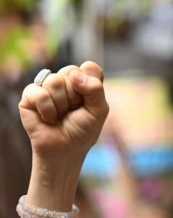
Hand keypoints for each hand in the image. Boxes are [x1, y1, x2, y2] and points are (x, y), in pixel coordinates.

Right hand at [19, 62, 108, 192]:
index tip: (88, 100)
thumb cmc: (83, 131)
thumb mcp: (99, 110)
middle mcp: (66, 81)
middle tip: (73, 110)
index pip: (89, 67)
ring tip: (60, 115)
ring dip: (61, 104)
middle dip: (75, 96)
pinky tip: (48, 118)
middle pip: (71, 71)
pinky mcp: (29, 96)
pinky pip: (38, 92)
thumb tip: (75, 74)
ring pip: (54, 80)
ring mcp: (47, 87)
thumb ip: (95, 89)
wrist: (64, 150)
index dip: (90, 84)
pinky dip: (47, 109)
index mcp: (84, 81)